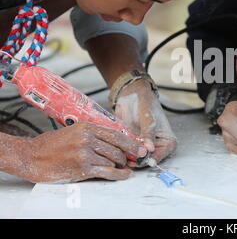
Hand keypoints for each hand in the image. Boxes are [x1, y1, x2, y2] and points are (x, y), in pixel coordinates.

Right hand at [24, 122, 146, 182]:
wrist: (31, 156)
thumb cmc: (51, 145)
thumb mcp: (74, 131)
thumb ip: (94, 135)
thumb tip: (115, 142)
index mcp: (87, 127)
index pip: (116, 134)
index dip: (131, 143)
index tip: (140, 148)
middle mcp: (87, 138)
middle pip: (117, 148)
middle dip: (127, 156)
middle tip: (132, 160)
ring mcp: (85, 153)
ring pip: (114, 160)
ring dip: (121, 166)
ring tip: (123, 167)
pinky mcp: (82, 168)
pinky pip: (107, 172)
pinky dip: (119, 175)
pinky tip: (124, 175)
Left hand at [115, 79, 176, 167]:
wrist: (133, 94)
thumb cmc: (145, 103)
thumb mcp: (148, 118)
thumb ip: (148, 133)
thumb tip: (149, 149)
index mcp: (167, 142)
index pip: (157, 158)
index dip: (146, 160)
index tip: (134, 158)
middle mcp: (156, 147)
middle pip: (145, 161)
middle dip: (134, 160)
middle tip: (124, 156)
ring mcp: (143, 147)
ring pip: (134, 159)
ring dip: (126, 156)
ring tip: (119, 149)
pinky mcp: (132, 144)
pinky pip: (126, 153)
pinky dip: (120, 151)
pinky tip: (115, 147)